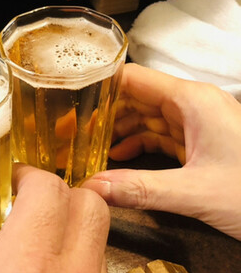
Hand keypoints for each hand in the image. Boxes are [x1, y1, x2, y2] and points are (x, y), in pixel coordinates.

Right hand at [84, 63, 240, 239]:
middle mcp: (193, 105)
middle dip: (103, 113)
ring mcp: (200, 123)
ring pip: (147, 118)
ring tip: (87, 148)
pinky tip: (118, 159)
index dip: (98, 87)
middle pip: (136, 97)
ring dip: (118, 132)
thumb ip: (139, 189)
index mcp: (191, 101)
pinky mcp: (203, 142)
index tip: (69, 100)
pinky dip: (139, 146)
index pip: (133, 78)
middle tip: (69, 130)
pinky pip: (162, 136)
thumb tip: (92, 189)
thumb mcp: (194, 193)